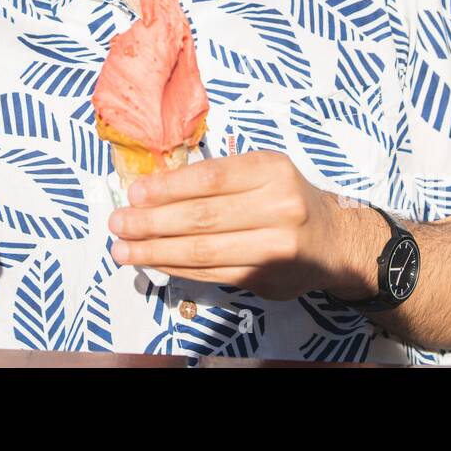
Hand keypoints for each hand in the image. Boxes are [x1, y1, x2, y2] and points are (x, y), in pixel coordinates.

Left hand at [107, 150, 365, 300]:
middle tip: (118, 223)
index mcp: (272, 170)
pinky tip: (154, 262)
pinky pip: (211, 273)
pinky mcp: (265, 279)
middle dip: (151, 222)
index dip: (167, 187)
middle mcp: (278, 208)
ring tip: (123, 249)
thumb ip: (218, 179)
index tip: (134, 193)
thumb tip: (153, 190)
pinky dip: (177, 268)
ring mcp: (274, 248)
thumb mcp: (262, 172)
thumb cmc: (285, 198)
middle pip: (201, 217)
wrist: (332, 242)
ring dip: (155, 251)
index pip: (210, 178)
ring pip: (202, 250)